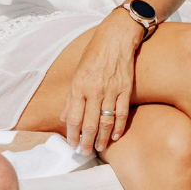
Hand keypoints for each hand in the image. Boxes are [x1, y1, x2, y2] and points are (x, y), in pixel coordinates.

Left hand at [62, 11, 143, 154]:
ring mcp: (111, 90)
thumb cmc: (94, 53)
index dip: (72, 134)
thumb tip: (64, 117)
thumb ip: (71, 97)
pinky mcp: (125, 89)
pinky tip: (115, 137)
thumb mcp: (77, 72)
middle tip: (84, 153)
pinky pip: (121, 113)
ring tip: (98, 148)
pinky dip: (118, 127)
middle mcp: (94, 90)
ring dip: (101, 138)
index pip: (73, 118)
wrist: (116, 37)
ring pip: (105, 122)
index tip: (72, 145)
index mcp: (79, 86)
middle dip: (85, 142)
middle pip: (89, 124)